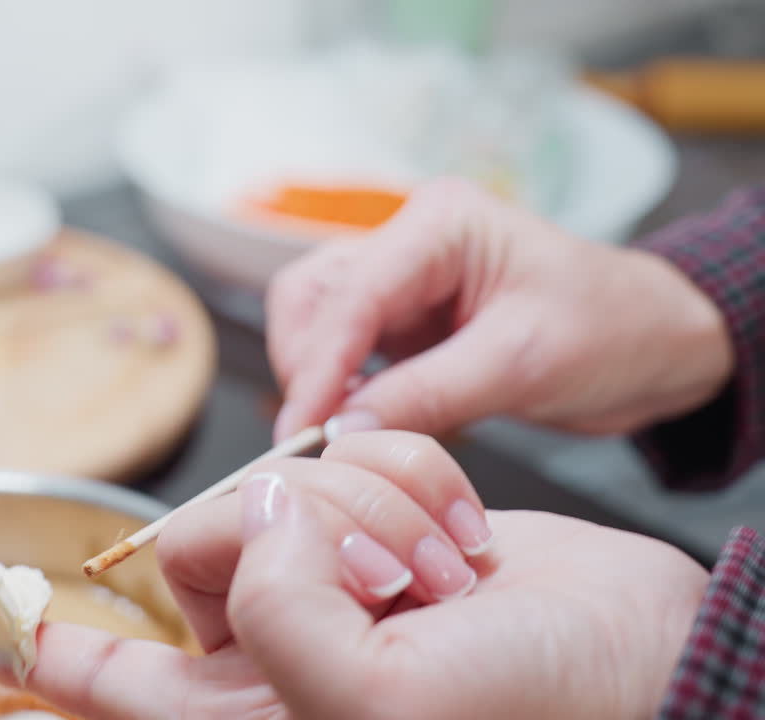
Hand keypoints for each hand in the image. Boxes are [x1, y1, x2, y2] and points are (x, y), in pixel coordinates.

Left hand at [14, 453, 708, 718]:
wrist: (650, 646)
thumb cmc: (544, 702)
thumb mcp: (386, 700)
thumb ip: (280, 622)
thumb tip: (252, 530)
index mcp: (250, 714)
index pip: (115, 688)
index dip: (40, 660)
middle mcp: (271, 649)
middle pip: (196, 539)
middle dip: (298, 530)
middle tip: (398, 580)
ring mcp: (318, 580)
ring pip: (277, 483)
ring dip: (376, 505)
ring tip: (447, 573)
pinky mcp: (365, 521)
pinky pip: (341, 453)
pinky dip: (410, 473)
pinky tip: (464, 534)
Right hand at [267, 178, 733, 441]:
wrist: (655, 344)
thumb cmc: (611, 331)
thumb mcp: (522, 365)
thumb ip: (428, 394)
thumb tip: (342, 428)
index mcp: (442, 224)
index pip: (353, 291)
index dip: (320, 363)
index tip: (302, 427)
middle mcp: (410, 241)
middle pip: (312, 295)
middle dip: (304, 365)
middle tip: (310, 436)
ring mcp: (403, 280)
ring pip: (316, 320)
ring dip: (313, 377)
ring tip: (329, 433)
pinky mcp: (404, 321)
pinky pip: (345, 351)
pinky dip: (337, 387)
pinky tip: (353, 423)